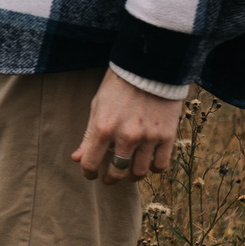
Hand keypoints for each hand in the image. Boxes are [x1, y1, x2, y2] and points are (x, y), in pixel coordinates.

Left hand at [73, 70, 183, 184]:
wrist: (149, 67)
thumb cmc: (118, 85)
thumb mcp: (97, 107)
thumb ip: (88, 135)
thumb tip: (77, 159)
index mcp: (103, 128)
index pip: (90, 163)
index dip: (88, 172)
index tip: (91, 173)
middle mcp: (126, 136)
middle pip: (117, 172)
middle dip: (111, 178)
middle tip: (110, 177)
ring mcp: (148, 138)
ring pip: (139, 172)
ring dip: (131, 176)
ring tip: (129, 171)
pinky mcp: (167, 136)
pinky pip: (160, 165)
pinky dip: (153, 168)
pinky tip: (147, 163)